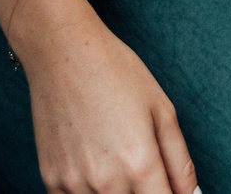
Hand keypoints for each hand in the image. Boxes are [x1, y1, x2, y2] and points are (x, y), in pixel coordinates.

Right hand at [11, 0, 198, 193]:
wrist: (62, 51)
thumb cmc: (116, 73)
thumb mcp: (161, 110)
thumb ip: (180, 162)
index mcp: (140, 164)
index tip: (168, 188)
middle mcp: (106, 182)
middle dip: (145, 193)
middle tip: (142, 168)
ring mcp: (74, 184)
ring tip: (117, 161)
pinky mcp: (50, 180)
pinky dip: (90, 192)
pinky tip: (94, 166)